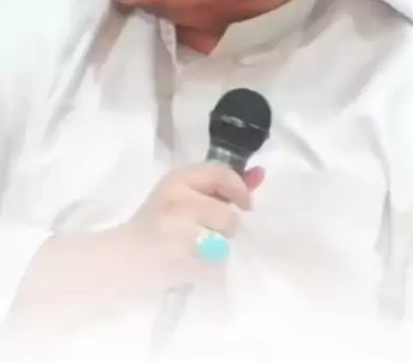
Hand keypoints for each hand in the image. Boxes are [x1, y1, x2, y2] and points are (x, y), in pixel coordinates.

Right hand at [122, 163, 264, 287]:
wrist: (120, 260)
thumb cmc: (155, 225)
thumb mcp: (179, 195)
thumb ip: (216, 187)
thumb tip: (259, 175)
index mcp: (177, 179)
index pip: (222, 174)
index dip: (240, 190)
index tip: (244, 204)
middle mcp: (178, 200)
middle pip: (229, 215)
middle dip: (225, 229)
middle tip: (205, 234)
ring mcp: (178, 231)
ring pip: (224, 242)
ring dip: (217, 250)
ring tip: (195, 250)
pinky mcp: (180, 260)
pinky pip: (214, 266)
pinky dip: (207, 270)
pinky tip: (189, 265)